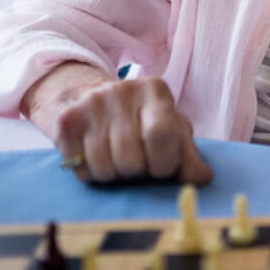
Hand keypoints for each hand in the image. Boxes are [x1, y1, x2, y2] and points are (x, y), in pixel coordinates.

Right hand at [24, 64, 211, 185]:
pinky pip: (81, 170)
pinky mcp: (66, 121)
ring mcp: (90, 104)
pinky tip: (97, 158)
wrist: (95, 101)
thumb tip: (202, 178)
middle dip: (138, 173)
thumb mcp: (171, 132)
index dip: (164, 164)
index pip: (161, 135)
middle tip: (137, 164)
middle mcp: (121, 91)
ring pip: (104, 168)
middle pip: (130, 158)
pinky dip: (92, 175)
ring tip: (118, 160)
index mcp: (155, 91)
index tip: (162, 169)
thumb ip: (188, 156)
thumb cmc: (143, 122)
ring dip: (114, 176)